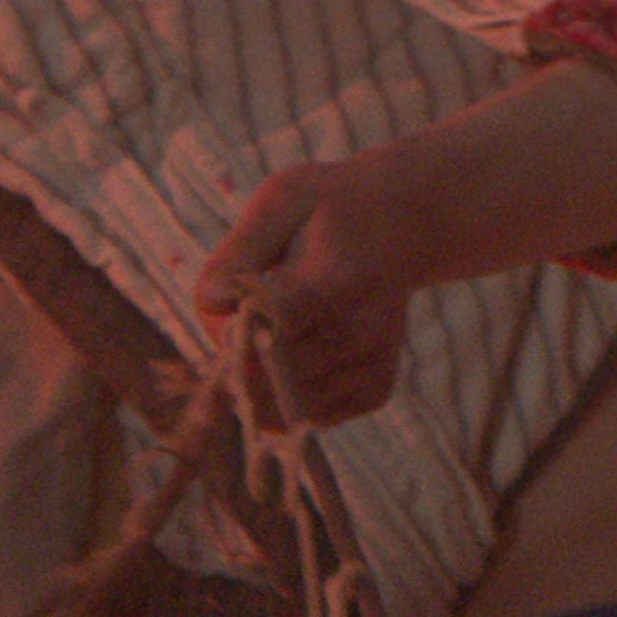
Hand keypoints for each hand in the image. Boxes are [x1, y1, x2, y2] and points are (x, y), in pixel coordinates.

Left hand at [195, 154, 417, 422]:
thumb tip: (212, 305)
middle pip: (271, 376)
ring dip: (259, 381)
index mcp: (338, 278)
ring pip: (285, 407)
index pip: (267, 329)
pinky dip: (285, 394)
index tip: (225, 309)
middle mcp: (364, 331)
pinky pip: (306, 417)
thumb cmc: (330, 209)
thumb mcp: (282, 200)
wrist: (404, 224)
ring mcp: (374, 365)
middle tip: (242, 319)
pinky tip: (296, 349)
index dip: (230, 330)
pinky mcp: (377, 389)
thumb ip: (240, 252)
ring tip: (270, 331)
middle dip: (237, 358)